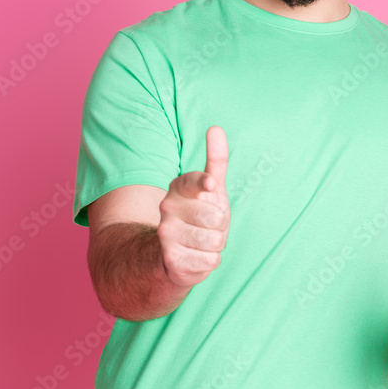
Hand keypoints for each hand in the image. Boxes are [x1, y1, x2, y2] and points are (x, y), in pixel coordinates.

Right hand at [158, 126, 229, 287]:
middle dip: (222, 225)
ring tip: (204, 242)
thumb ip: (216, 159)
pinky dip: (210, 261)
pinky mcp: (171, 259)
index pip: (192, 180)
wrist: (176, 255)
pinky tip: (197, 257)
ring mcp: (166, 233)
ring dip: (217, 244)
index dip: (204, 183)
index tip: (212, 185)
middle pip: (215, 216)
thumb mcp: (211, 188)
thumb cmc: (200, 216)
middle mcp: (167, 208)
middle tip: (210, 226)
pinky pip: (210, 260)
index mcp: (178, 187)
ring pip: (214, 240)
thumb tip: (215, 127)